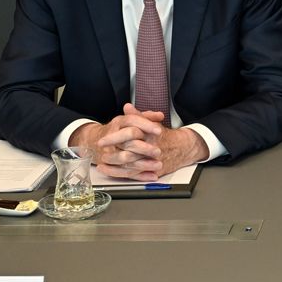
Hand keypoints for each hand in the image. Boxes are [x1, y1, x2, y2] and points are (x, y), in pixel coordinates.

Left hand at [71, 104, 206, 178]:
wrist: (182, 148)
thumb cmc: (164, 136)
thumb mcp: (151, 123)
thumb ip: (138, 116)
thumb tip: (127, 107)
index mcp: (150, 135)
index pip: (129, 135)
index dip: (114, 138)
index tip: (102, 140)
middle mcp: (151, 149)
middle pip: (128, 153)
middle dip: (111, 154)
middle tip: (99, 153)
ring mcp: (152, 161)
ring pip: (130, 166)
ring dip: (114, 165)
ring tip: (101, 163)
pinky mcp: (152, 171)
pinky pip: (134, 174)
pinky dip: (120, 173)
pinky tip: (109, 171)